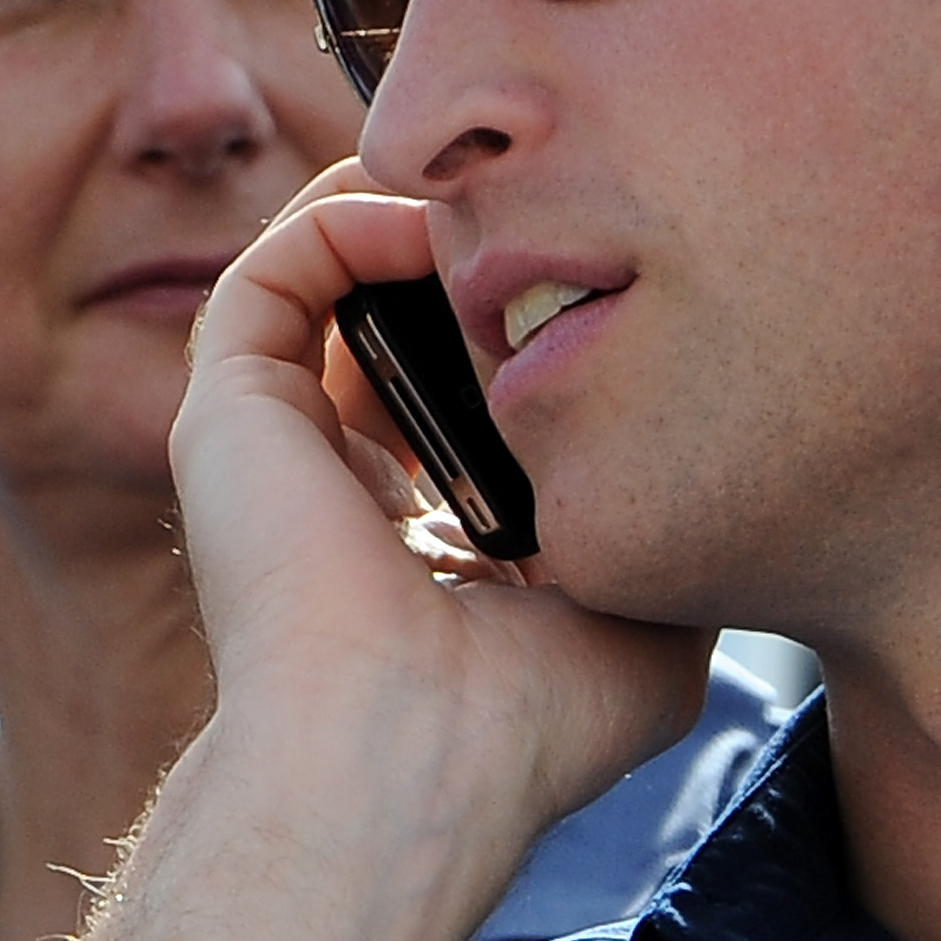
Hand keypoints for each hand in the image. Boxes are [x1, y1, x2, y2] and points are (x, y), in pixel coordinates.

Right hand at [170, 169, 712, 940]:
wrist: (407, 752)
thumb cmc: (527, 721)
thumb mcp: (647, 626)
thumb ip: (662, 532)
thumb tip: (712, 464)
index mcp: (418, 543)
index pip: (456, 402)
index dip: (526, 329)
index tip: (609, 280)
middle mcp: (338, 486)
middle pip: (393, 323)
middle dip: (470, 253)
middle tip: (555, 200)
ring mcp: (276, 444)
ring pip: (328, 279)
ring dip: (412, 216)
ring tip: (500, 188)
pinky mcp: (229, 407)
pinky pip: (279, 267)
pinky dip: (349, 217)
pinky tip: (434, 218)